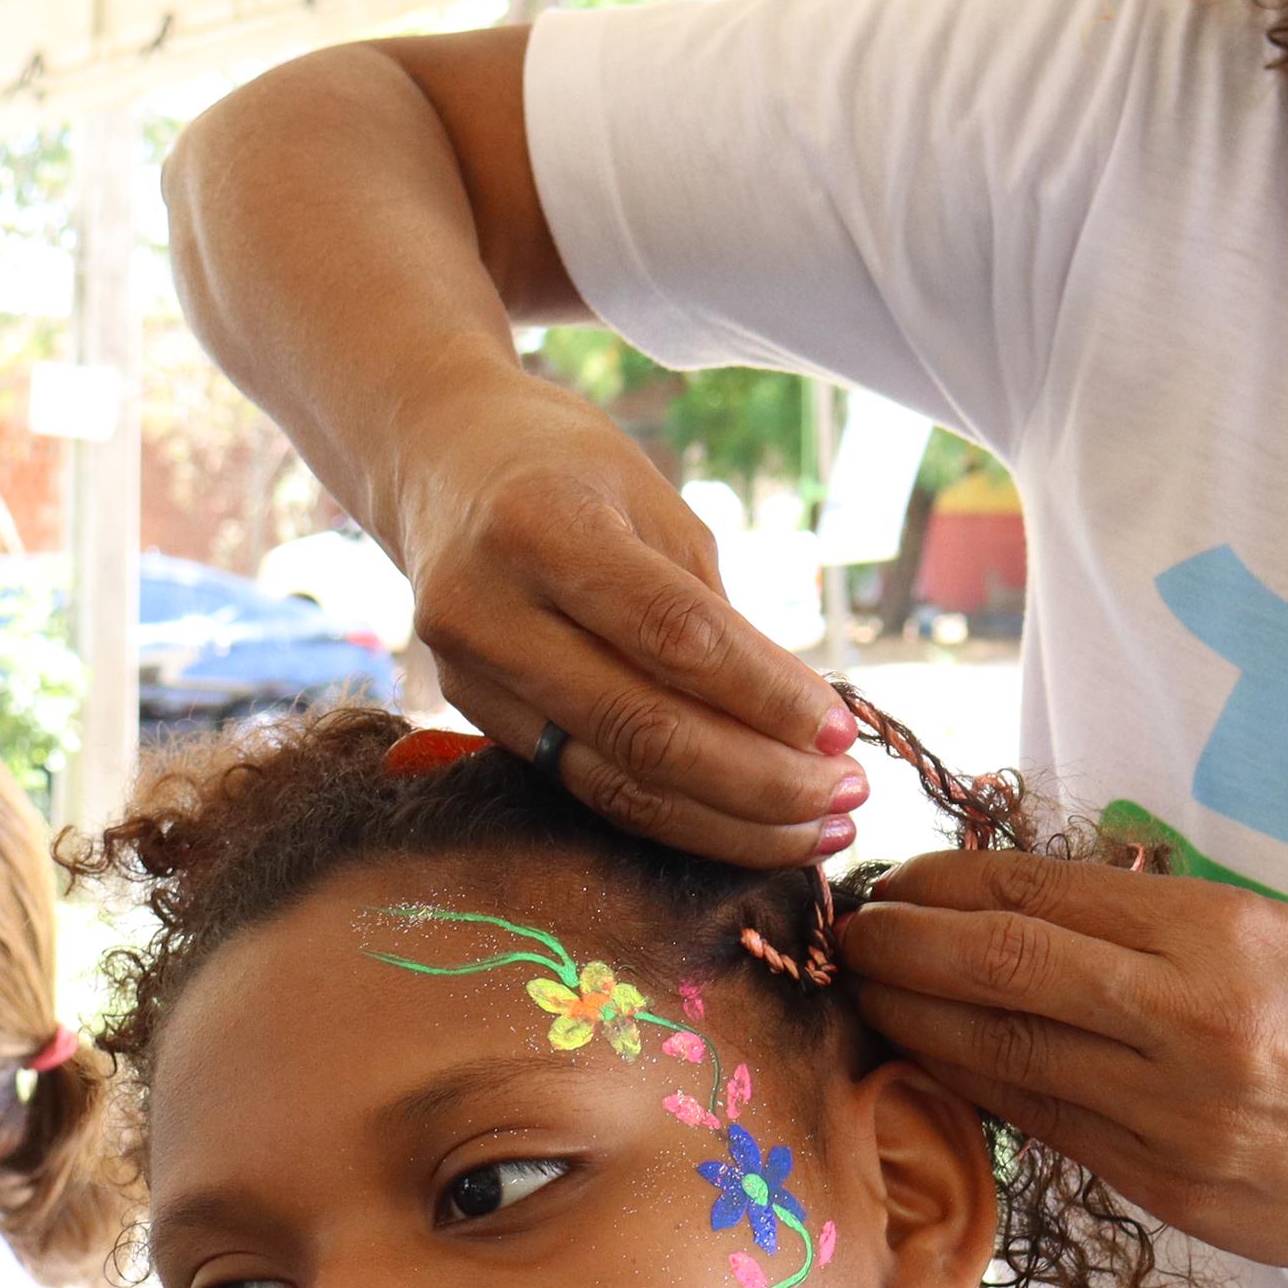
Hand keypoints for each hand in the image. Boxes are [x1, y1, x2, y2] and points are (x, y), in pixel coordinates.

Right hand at [392, 376, 861, 864]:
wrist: (440, 458)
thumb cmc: (567, 469)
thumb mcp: (650, 501)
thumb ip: (712, 611)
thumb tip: (800, 724)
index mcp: (541, 527)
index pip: (675, 634)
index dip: (766, 694)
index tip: (843, 734)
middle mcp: (488, 609)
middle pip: (643, 729)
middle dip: (761, 780)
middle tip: (847, 797)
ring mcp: (469, 674)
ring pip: (616, 782)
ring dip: (730, 822)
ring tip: (819, 829)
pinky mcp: (473, 716)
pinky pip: (589, 787)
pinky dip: (679, 816)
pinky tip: (748, 825)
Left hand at [837, 852, 1287, 1276]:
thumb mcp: (1286, 932)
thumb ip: (1163, 923)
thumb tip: (1031, 904)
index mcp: (1221, 937)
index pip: (1040, 896)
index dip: (945, 885)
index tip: (896, 879)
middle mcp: (1190, 1023)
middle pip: (999, 972)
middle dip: (902, 950)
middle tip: (849, 933)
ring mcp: (1175, 1118)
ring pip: (1004, 1061)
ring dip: (918, 1025)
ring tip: (872, 995)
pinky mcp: (1170, 1191)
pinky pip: (1050, 1131)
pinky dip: (983, 1094)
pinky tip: (943, 1066)